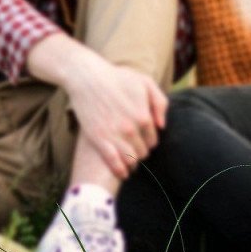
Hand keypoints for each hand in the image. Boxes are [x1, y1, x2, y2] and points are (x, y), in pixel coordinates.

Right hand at [64, 53, 167, 178]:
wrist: (87, 78)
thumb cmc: (118, 78)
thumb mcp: (146, 83)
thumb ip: (160, 103)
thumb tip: (162, 126)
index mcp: (144, 115)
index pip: (153, 140)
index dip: (150, 142)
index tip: (145, 142)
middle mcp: (131, 128)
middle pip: (142, 151)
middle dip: (141, 152)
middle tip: (136, 151)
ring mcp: (114, 135)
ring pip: (130, 159)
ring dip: (132, 163)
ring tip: (130, 164)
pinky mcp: (98, 139)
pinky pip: (112, 162)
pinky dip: (119, 170)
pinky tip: (122, 173)